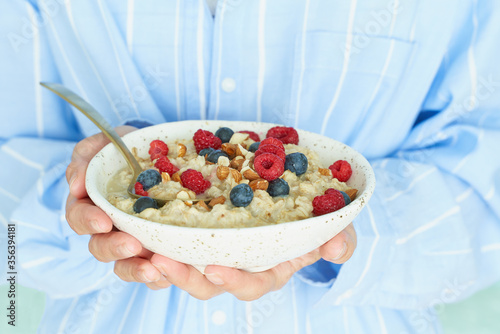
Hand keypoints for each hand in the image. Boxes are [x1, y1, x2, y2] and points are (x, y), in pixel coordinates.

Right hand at [65, 126, 171, 289]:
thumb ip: (87, 157)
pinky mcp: (155, 248)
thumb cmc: (125, 149)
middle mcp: (108, 228)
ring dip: (136, 269)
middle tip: (133, 246)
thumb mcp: (106, 144)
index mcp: (90, 205)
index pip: (79, 218)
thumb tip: (75, 184)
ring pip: (125, 265)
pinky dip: (161, 275)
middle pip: (101, 248)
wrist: (158, 153)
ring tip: (153, 270)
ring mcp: (132, 240)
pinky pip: (154, 269)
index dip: (87, 222)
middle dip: (115, 248)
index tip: (103, 221)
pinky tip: (171, 272)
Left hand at [150, 223, 355, 299]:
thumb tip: (336, 248)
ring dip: (154, 259)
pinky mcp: (190, 223)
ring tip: (134, 244)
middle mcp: (234, 261)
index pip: (250, 283)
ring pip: (178, 261)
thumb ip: (339, 235)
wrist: (287, 181)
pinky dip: (147, 229)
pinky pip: (164, 234)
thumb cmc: (310, 211)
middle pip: (203, 281)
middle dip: (182, 277)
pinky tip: (130, 216)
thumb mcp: (330, 220)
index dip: (232, 281)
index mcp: (266, 266)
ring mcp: (210, 244)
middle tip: (160, 261)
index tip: (214, 269)